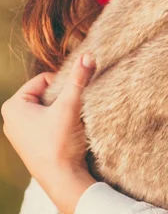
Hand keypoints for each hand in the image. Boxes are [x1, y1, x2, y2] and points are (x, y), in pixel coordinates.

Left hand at [1, 53, 97, 213]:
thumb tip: (87, 56)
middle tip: (72, 110)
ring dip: (63, 109)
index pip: (44, 79)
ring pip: (48, 106)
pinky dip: (60, 121)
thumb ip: (78, 79)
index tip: (71, 98)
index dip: (62, 84)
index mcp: (13, 106)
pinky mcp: (30, 142)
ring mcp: (20, 131)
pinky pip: (47, 120)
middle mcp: (12, 118)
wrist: (62, 179)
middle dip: (63, 97)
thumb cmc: (59, 144)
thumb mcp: (69, 106)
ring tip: (70, 122)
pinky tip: (67, 131)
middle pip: (46, 92)